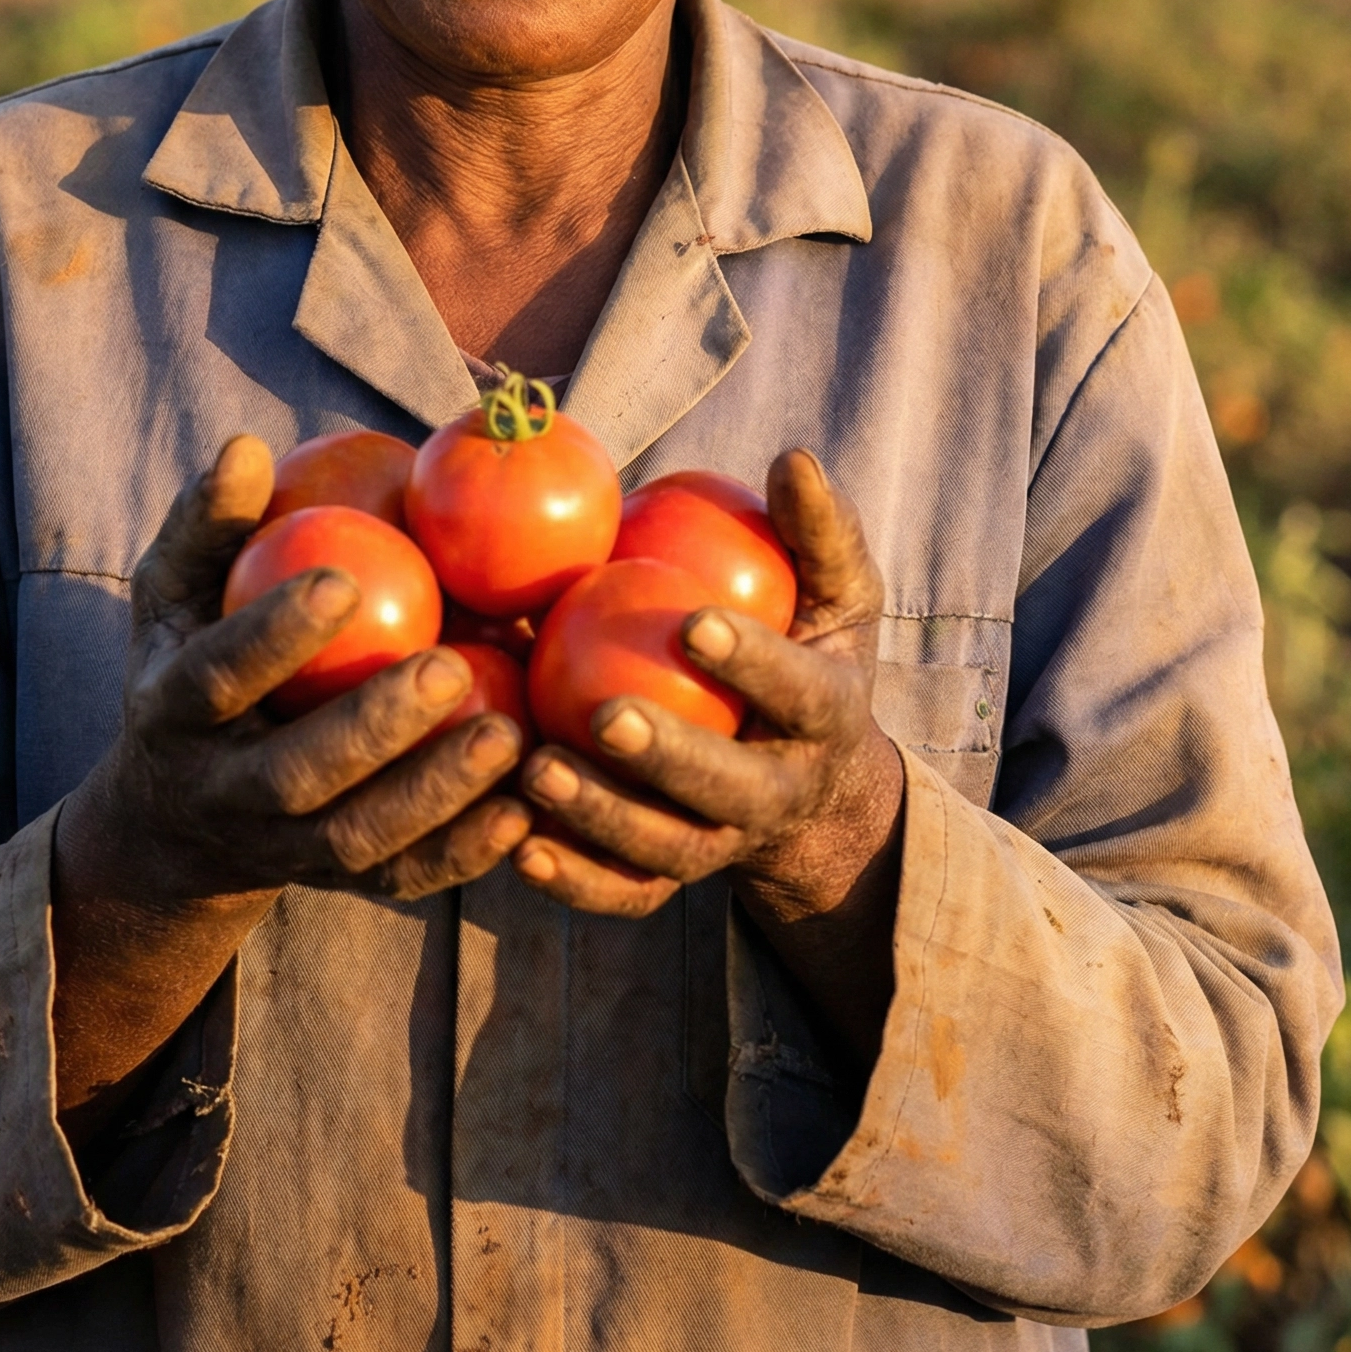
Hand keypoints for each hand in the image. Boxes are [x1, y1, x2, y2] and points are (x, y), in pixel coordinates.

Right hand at [85, 435, 532, 905]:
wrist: (173, 818)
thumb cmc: (186, 659)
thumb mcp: (175, 593)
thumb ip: (209, 524)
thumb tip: (248, 447)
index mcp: (173, 711)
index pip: (218, 677)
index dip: (273, 635)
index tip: (343, 579)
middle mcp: (222, 793)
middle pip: (295, 775)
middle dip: (371, 727)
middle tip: (451, 665)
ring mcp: (280, 850)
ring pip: (356, 840)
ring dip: (434, 795)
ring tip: (510, 736)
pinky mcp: (337, 884)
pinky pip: (401, 880)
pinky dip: (461, 854)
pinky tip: (522, 811)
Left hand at [512, 449, 903, 1059]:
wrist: (813, 780)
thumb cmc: (811, 649)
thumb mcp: (836, 592)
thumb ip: (817, 529)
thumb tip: (790, 458)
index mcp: (828, 716)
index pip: (798, 692)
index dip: (753, 663)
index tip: (691, 621)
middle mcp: (781, 794)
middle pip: (730, 791)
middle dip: (670, 758)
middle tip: (602, 714)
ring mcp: (725, 845)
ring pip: (667, 851)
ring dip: (602, 818)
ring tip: (534, 770)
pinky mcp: (673, 881)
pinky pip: (624, 893)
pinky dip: (574, 880)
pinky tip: (514, 842)